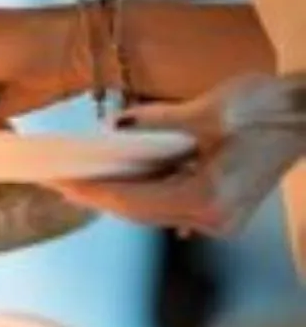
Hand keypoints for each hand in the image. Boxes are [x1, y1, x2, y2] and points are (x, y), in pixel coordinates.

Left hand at [54, 76, 305, 237]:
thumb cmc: (270, 107)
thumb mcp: (208, 110)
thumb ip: (156, 122)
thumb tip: (114, 128)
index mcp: (206, 199)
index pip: (130, 201)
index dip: (89, 192)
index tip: (56, 182)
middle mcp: (212, 219)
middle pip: (137, 211)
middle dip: (96, 194)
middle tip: (57, 179)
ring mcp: (219, 219)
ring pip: (152, 210)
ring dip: (118, 193)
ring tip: (78, 177)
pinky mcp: (222, 210)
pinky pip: (170, 204)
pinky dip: (144, 189)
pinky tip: (118, 176)